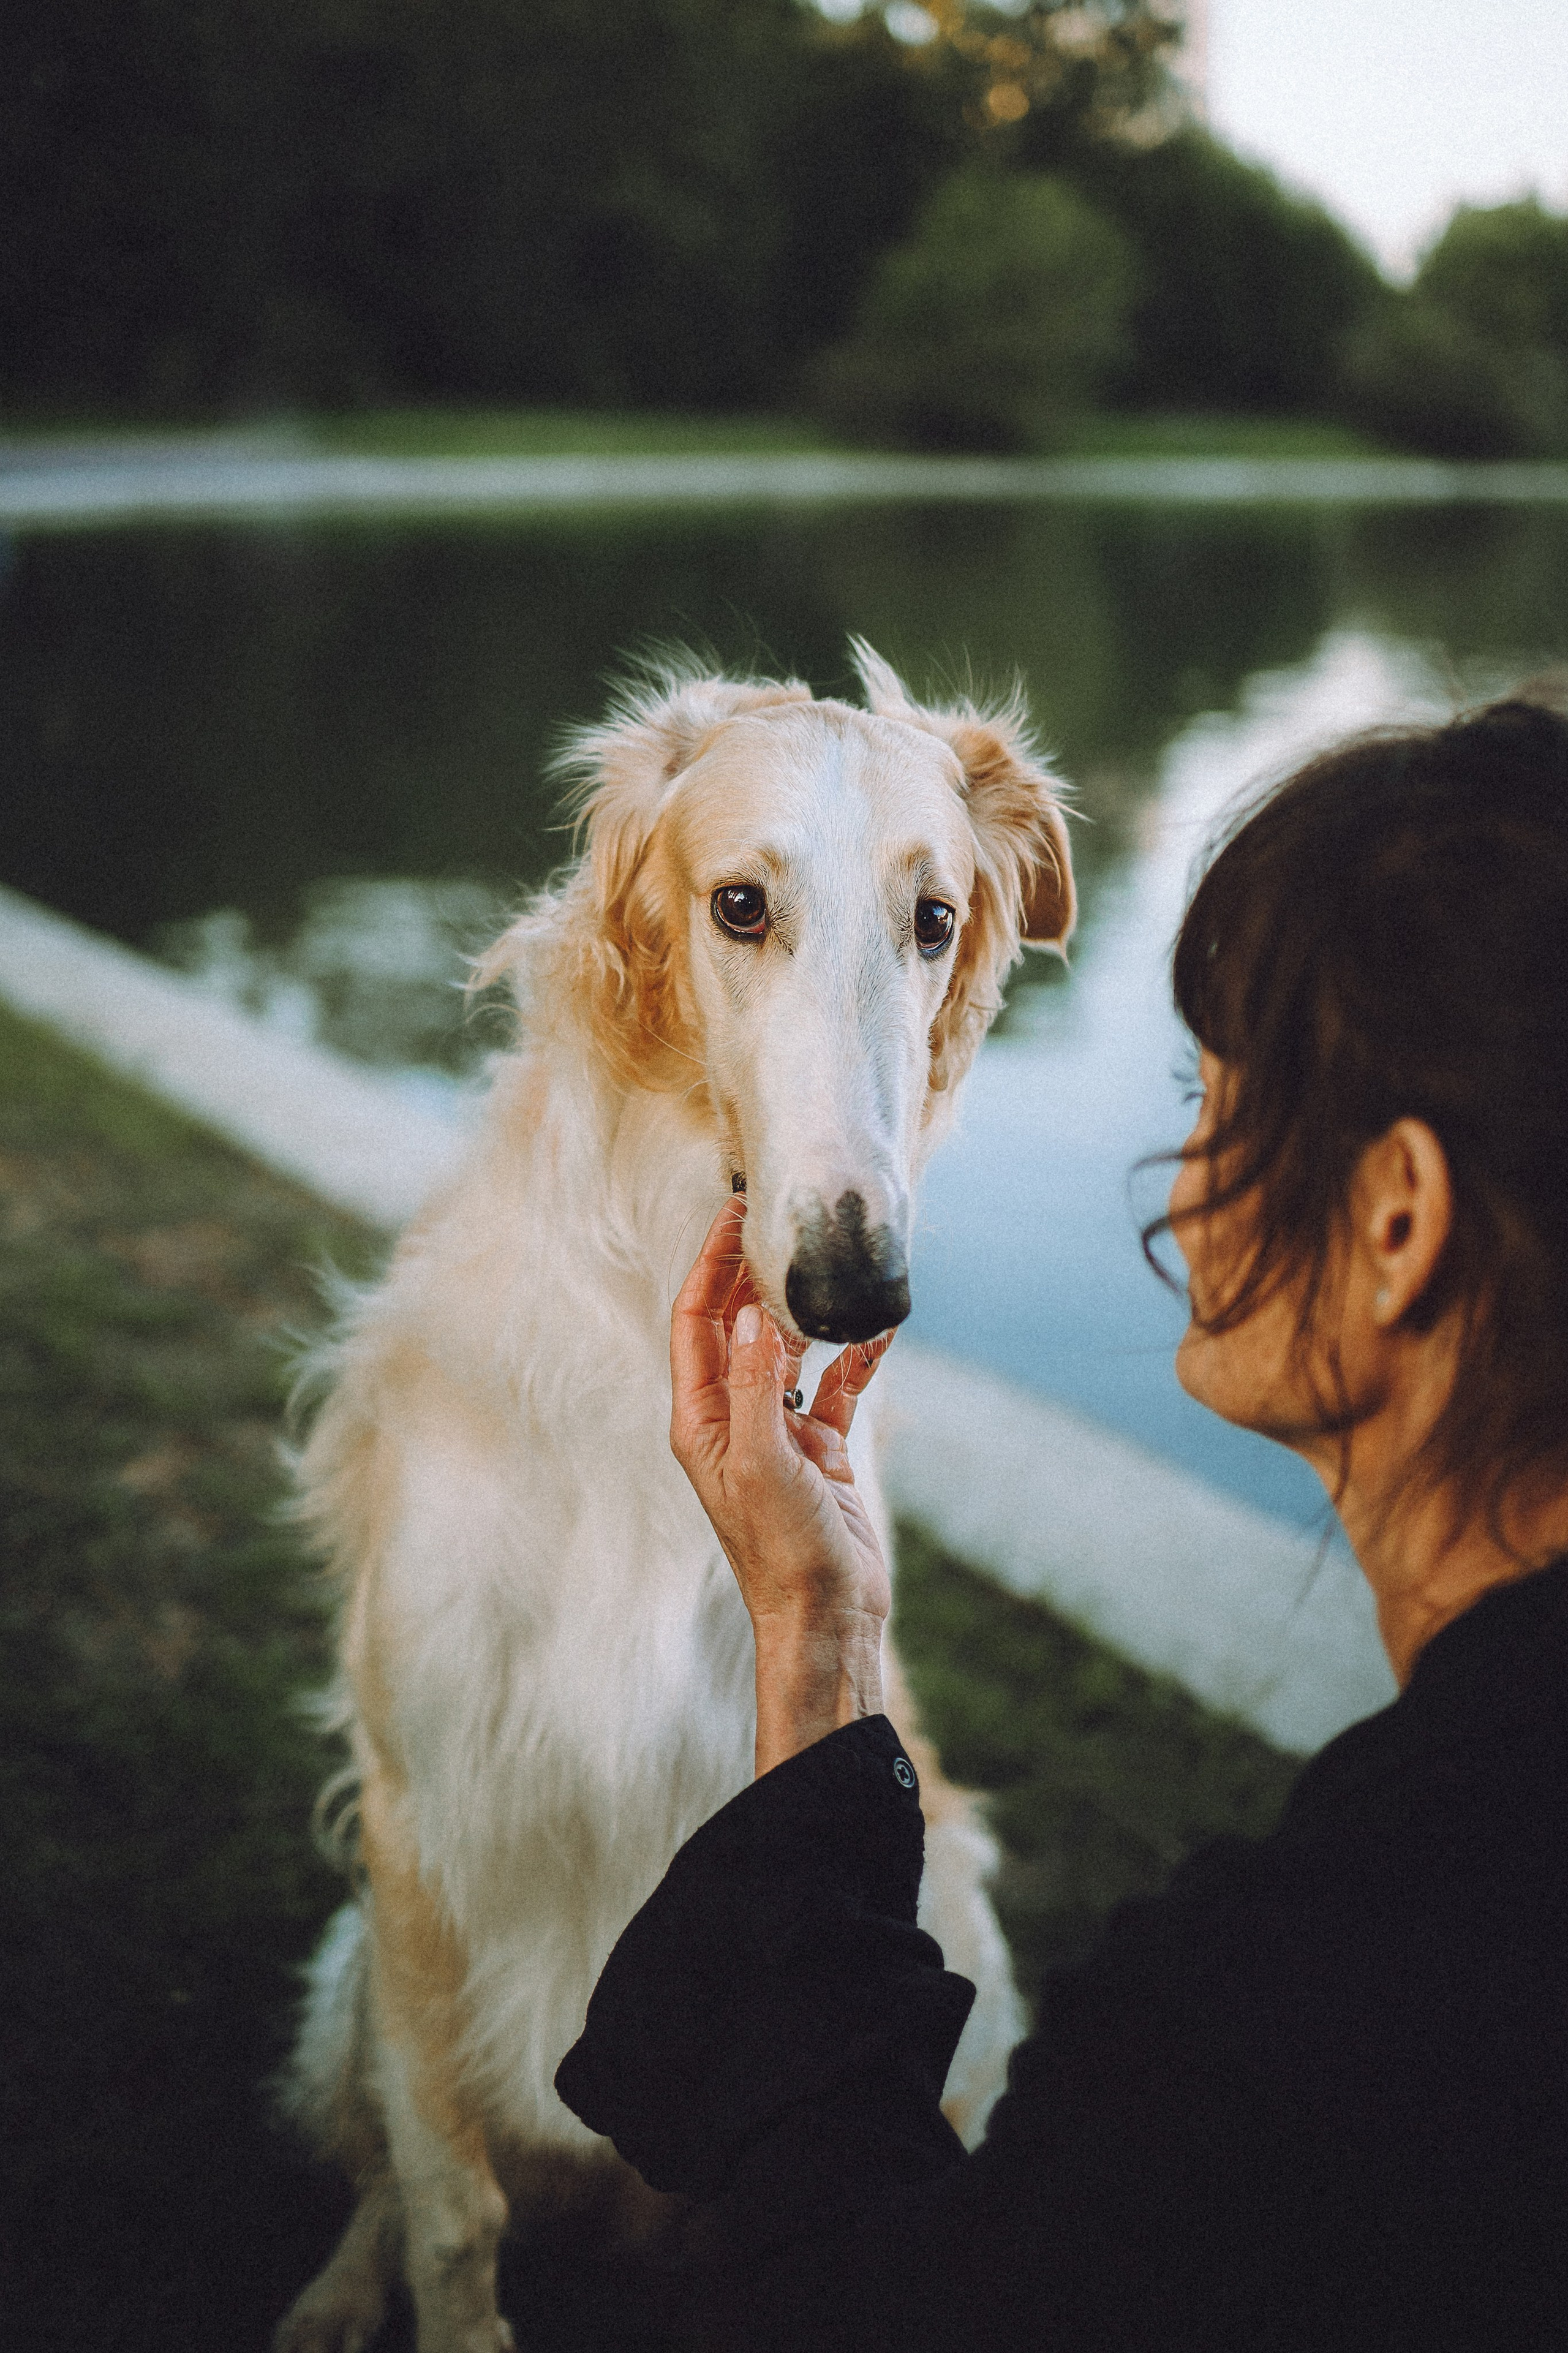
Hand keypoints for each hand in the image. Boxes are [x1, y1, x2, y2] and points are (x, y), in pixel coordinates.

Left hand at [670, 1198, 894, 1770]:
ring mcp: (779, 1431)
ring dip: (809, 1311)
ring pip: (790, 1349)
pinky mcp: (821, 1449)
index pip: (695, 1321)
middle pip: (736, 1325)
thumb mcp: (764, 1460)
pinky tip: (879, 1335)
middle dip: (754, 1272)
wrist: (826, 1617)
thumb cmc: (783, 1551)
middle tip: (780, 1220)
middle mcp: (735, 1417)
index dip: (709, 1265)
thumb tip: (752, 1311)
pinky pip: (837, 1387)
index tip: (735, 1215)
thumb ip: (758, 1381)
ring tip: (829, 1266)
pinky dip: (856, 1358)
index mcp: (703, 1418)